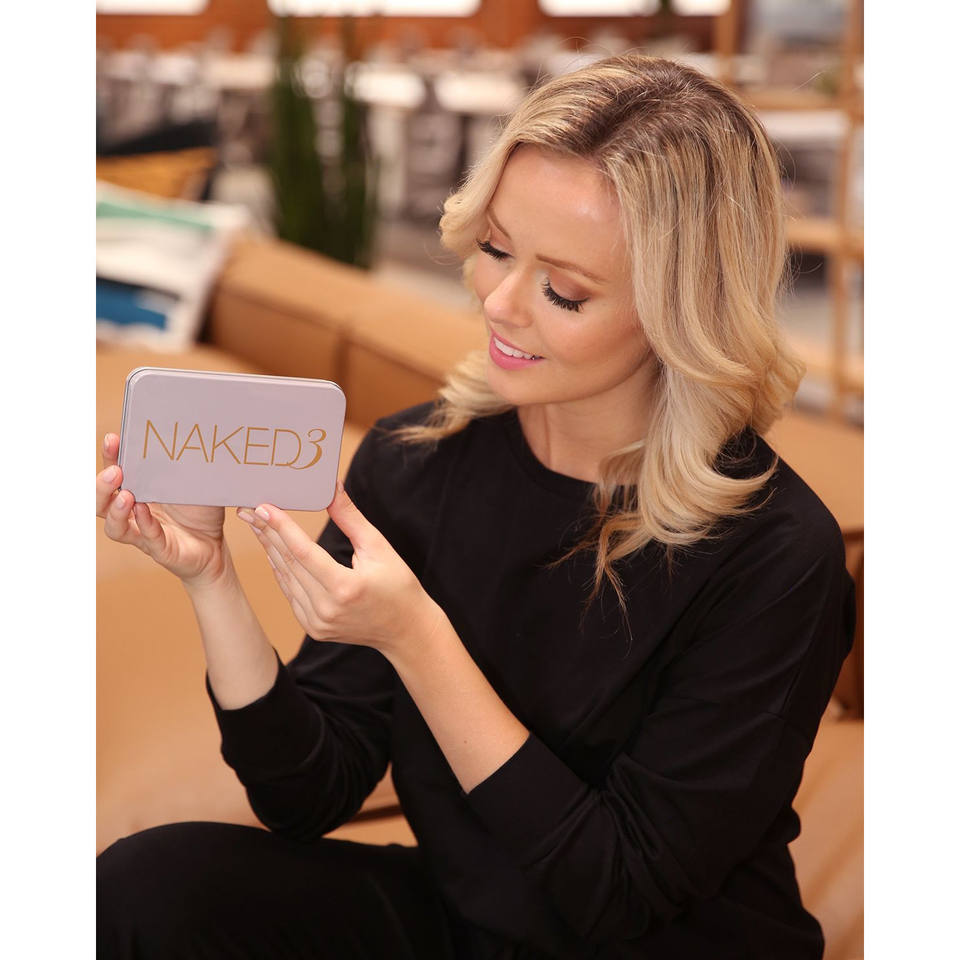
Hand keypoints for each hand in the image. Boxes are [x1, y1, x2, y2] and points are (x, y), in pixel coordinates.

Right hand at [97, 433, 228, 586]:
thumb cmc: (199, 510)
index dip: (111, 457)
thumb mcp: (194, 481)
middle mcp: (133, 513)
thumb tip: (189, 430)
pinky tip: (144, 512)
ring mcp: (143, 533)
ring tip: (126, 495)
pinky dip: (145, 524)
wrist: (215, 545)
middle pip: (102, 501)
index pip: (115, 473)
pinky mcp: (161, 550)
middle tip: (115, 471)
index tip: (113, 439)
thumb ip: (185, 463)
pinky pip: (147, 538)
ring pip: (116, 526)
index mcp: (138, 491)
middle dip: (103, 485)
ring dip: (117, 510)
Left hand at [237, 484, 440, 656]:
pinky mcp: (313, 628)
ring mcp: (317, 622)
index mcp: (345, 587)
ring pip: (286, 578)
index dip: (281, 527)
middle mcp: (326, 608)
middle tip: (248, 509)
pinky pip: (291, 594)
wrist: (405, 630)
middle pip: (289, 563)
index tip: (264, 506)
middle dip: (267, 533)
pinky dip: (281, 571)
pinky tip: (272, 552)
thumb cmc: (398, 585)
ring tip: (256, 525)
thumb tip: (331, 487)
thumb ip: (350, 518)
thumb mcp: (378, 547)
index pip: (304, 552)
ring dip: (270, 550)